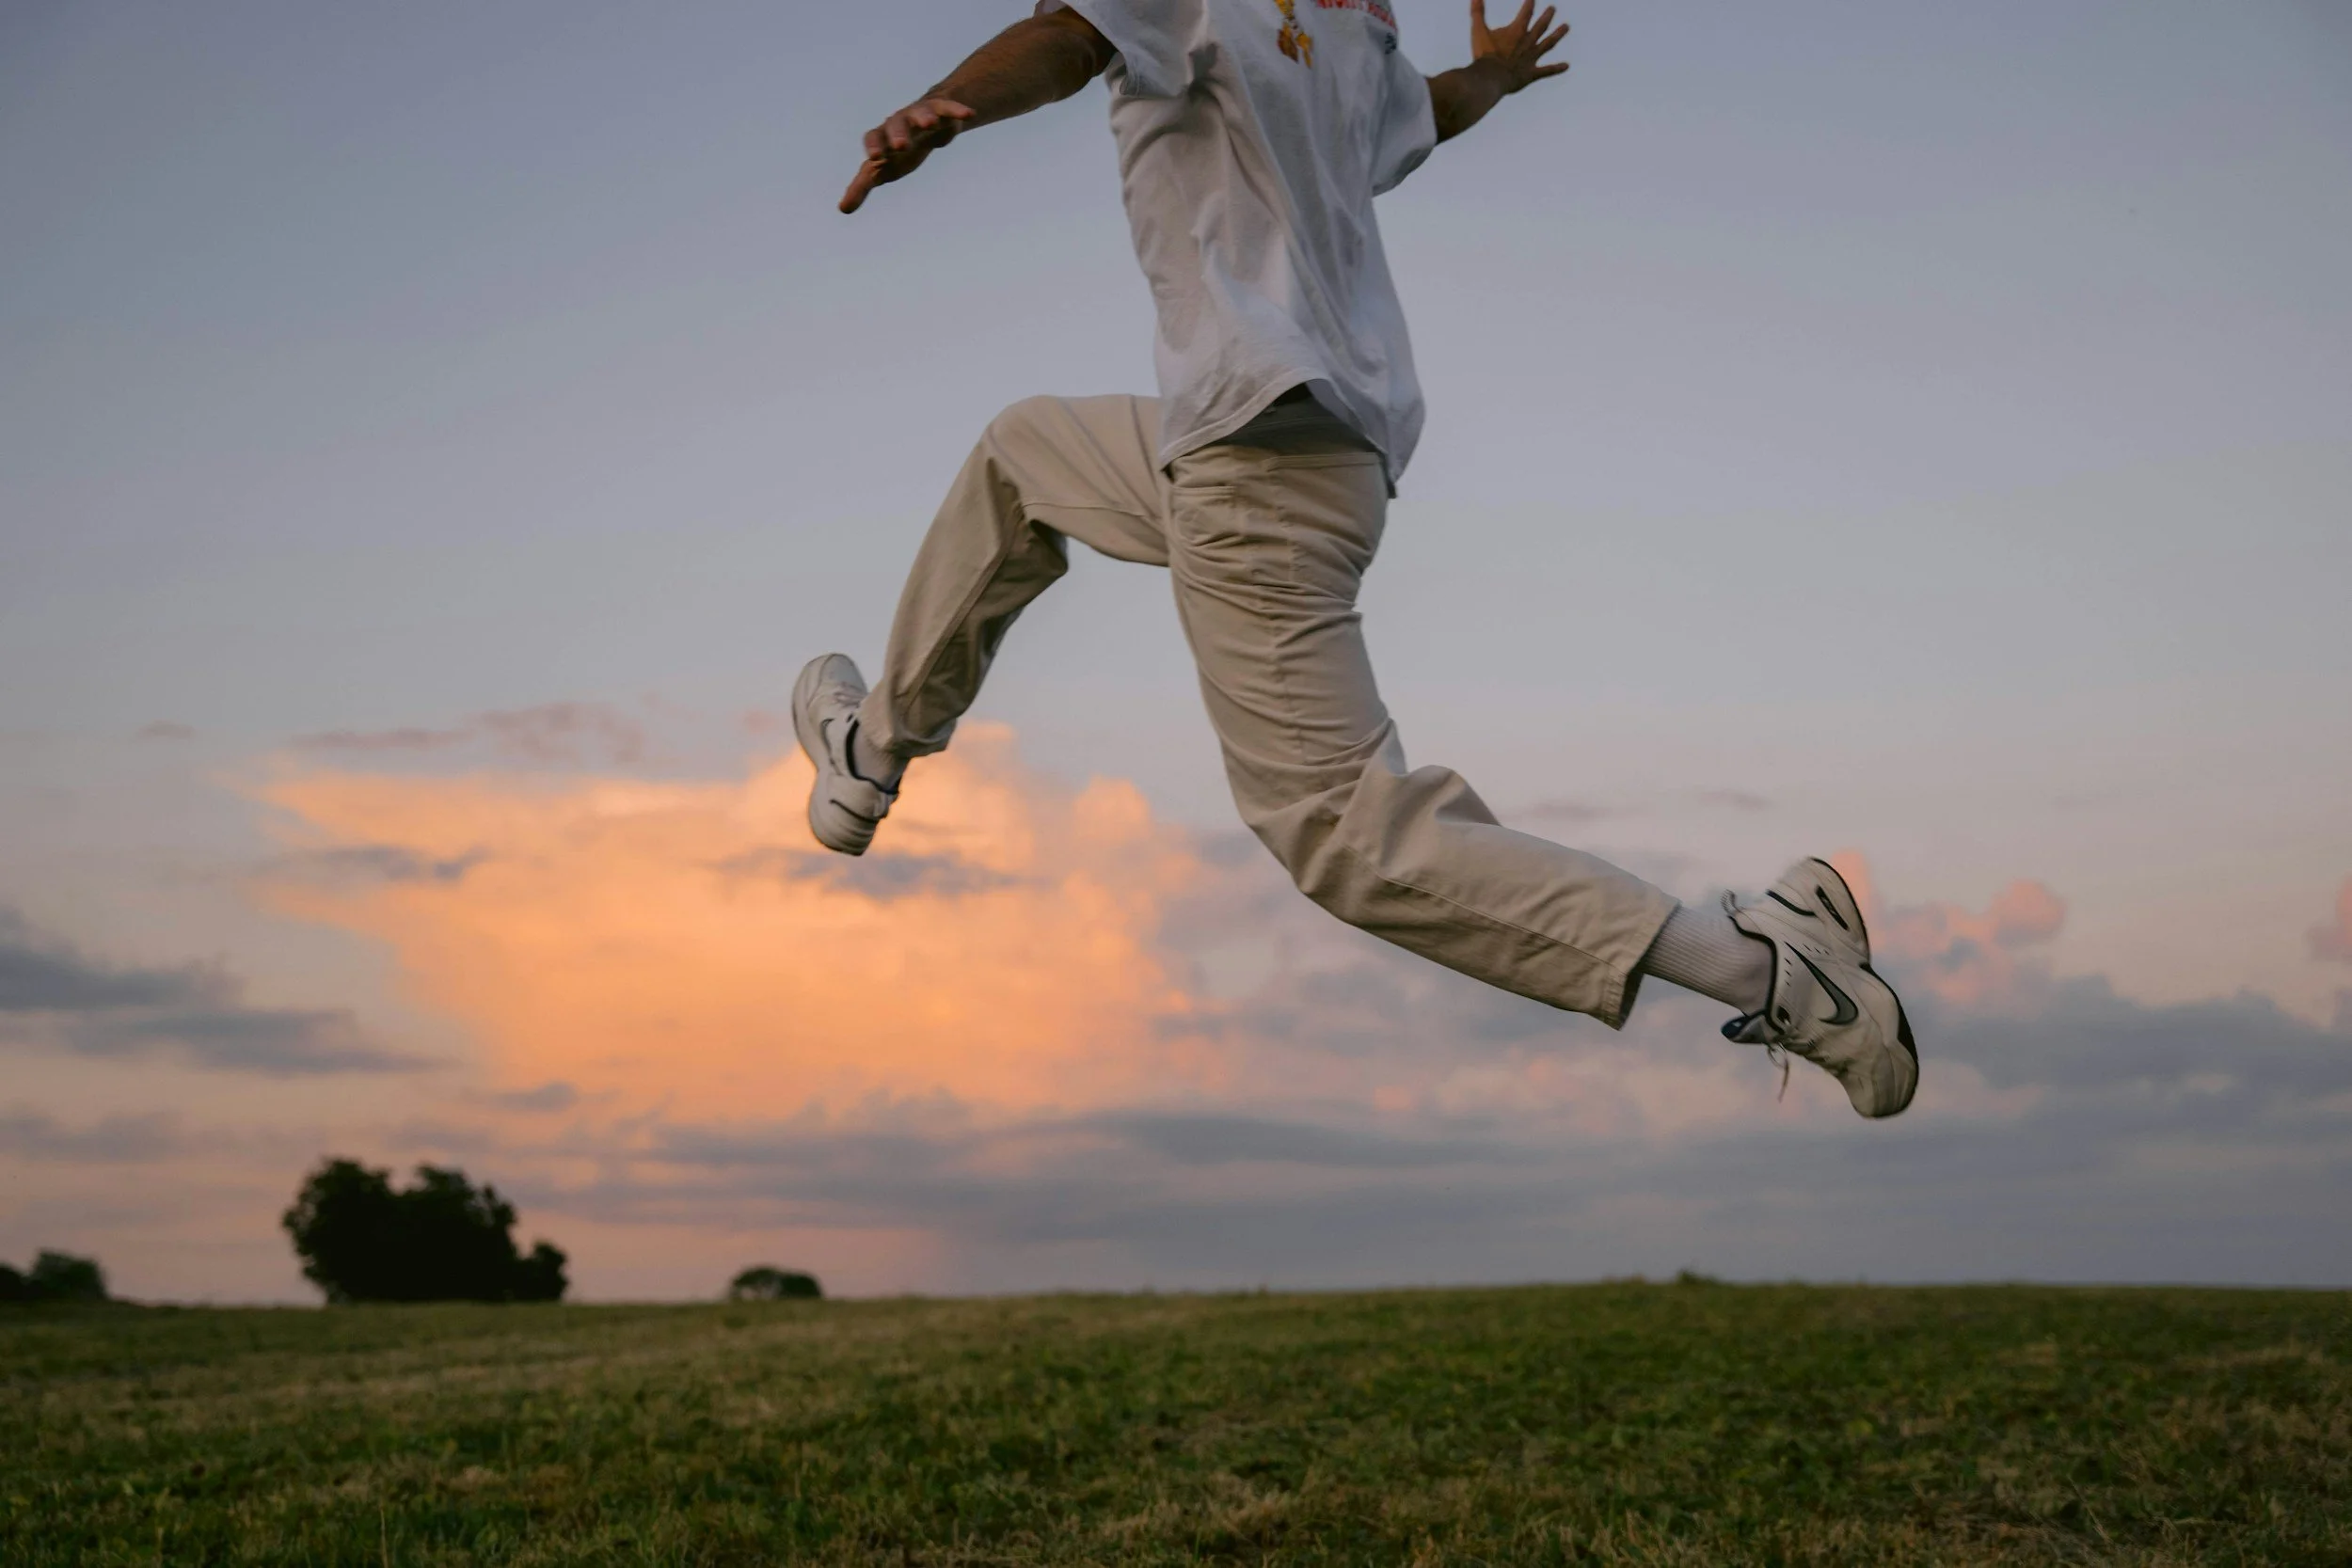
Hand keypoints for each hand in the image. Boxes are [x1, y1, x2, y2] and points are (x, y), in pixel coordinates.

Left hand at [839, 97, 975, 213]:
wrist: (927, 126)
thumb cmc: (898, 152)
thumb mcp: (881, 169)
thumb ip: (862, 187)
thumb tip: (843, 208)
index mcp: (883, 137)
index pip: (872, 137)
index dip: (874, 146)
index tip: (875, 158)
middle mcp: (899, 123)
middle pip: (895, 124)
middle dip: (898, 133)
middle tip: (901, 146)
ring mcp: (920, 115)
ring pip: (920, 113)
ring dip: (923, 117)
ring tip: (930, 124)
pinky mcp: (942, 111)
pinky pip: (948, 108)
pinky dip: (957, 110)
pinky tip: (968, 114)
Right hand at [1469, 0, 1567, 93]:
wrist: (1491, 78)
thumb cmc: (1484, 54)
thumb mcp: (1478, 31)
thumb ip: (1478, 12)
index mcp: (1517, 31)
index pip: (1526, 12)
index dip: (1530, 3)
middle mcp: (1528, 42)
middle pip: (1541, 25)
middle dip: (1548, 15)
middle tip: (1553, 8)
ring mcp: (1531, 58)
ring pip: (1548, 43)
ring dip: (1558, 34)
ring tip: (1566, 27)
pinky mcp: (1531, 73)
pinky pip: (1547, 70)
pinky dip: (1557, 68)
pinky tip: (1566, 66)